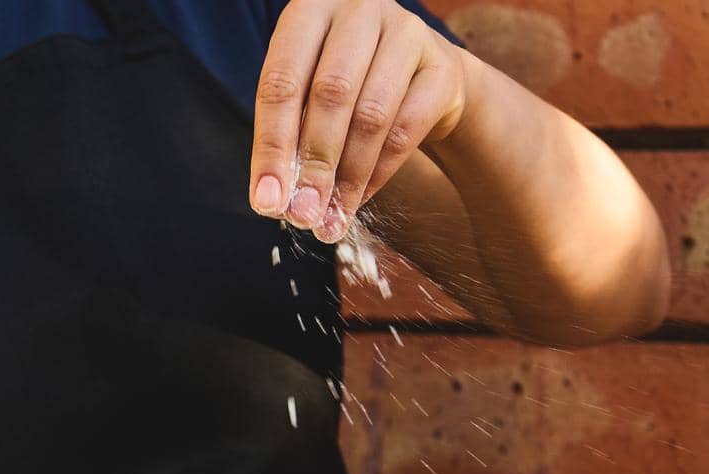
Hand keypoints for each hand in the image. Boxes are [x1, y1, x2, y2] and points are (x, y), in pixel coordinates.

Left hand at [249, 0, 470, 242]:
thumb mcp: (311, 95)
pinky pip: (406, 129)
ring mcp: (405, 32)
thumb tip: (275, 200)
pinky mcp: (441, 66)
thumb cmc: (352, 86)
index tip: (267, 201)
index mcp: (310, 10)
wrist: (425, 78)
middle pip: (329, 95)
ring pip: (370, 115)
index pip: (281, 82)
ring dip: (347, 178)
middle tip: (303, 215)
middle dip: (313, 165)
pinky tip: (360, 199)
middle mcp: (358, 10)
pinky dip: (379, 173)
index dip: (271, 147)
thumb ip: (291, 136)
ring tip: (331, 219)